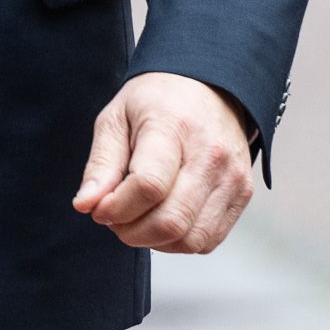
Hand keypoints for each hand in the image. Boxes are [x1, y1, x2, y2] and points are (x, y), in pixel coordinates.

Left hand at [74, 71, 255, 253]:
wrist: (208, 87)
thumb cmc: (158, 100)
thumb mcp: (115, 118)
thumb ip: (101, 164)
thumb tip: (86, 204)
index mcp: (173, 128)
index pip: (148, 186)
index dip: (116, 208)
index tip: (98, 208)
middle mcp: (210, 156)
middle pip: (171, 221)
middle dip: (131, 232)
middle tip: (114, 218)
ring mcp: (232, 177)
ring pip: (192, 239)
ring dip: (155, 241)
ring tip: (137, 218)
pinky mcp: (243, 194)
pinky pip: (209, 239)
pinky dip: (180, 241)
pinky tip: (163, 219)